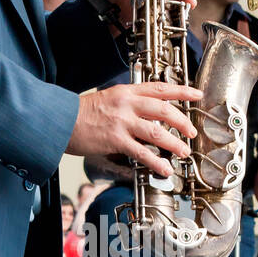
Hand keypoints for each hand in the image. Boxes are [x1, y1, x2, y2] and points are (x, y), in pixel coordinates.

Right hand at [67, 81, 200, 178]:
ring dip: (174, 143)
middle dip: (182, 122)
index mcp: (127, 91)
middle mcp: (127, 104)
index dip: (181, 91)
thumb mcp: (109, 98)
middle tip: (191, 132)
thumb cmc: (82, 112)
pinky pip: (142, 152)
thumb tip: (150, 115)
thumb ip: (130, 103)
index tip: (196, 95)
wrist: (60, 120)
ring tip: (183, 152)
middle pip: (164, 110)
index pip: (160, 88)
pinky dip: (156, 162)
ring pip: (157, 132)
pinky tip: (164, 168)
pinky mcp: (116, 140)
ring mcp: (122, 122)